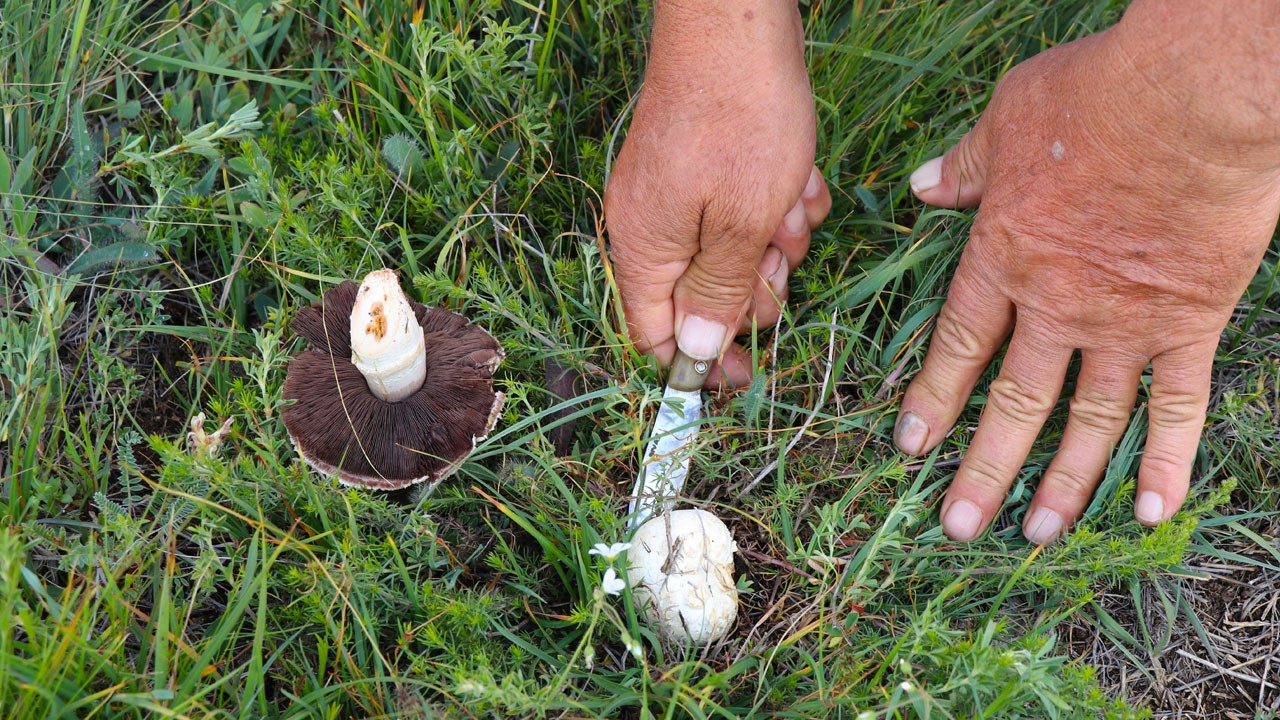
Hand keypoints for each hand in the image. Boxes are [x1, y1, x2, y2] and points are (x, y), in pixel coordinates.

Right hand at [604, 0, 830, 386]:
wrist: (736, 22)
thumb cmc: (741, 122)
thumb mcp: (743, 223)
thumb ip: (718, 292)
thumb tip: (695, 352)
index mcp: (644, 249)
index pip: (655, 336)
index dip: (699, 362)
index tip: (746, 372)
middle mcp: (648, 225)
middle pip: (700, 297)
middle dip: (753, 288)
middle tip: (783, 261)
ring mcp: (672, 192)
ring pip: (730, 251)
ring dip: (774, 240)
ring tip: (792, 203)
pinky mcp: (700, 164)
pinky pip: (740, 208)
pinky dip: (775, 202)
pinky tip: (795, 176)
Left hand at [896, 8, 1279, 542]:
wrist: (1193, 98)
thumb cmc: (1096, 97)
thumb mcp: (1007, 117)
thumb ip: (967, 165)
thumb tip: (923, 186)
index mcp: (1003, 259)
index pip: (957, 347)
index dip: (933, 400)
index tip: (911, 445)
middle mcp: (1057, 306)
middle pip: (1014, 401)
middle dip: (983, 468)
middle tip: (958, 525)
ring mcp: (1126, 323)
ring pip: (1089, 420)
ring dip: (1063, 482)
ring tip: (1038, 533)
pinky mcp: (1190, 322)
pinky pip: (1179, 404)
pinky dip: (1168, 458)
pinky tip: (1153, 508)